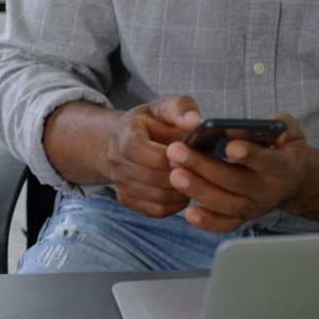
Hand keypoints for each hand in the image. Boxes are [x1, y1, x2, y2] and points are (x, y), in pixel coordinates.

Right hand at [105, 96, 201, 217]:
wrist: (125, 139)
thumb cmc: (152, 122)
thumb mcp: (165, 107)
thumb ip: (181, 109)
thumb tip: (194, 122)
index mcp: (124, 136)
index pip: (146, 153)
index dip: (172, 157)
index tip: (191, 154)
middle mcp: (116, 162)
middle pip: (154, 178)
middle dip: (182, 174)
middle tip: (201, 169)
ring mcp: (119, 183)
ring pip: (158, 197)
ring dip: (183, 191)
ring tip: (196, 178)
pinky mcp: (127, 199)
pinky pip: (156, 211)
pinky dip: (176, 205)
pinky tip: (185, 191)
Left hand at [165, 113, 309, 231]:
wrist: (297, 181)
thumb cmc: (285, 148)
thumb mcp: (286, 130)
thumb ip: (270, 125)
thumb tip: (236, 128)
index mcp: (284, 167)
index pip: (268, 162)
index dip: (250, 154)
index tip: (228, 146)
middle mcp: (270, 191)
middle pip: (236, 182)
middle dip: (204, 166)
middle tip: (177, 151)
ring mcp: (256, 207)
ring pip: (226, 204)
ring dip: (198, 190)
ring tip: (175, 174)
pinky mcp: (244, 218)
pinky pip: (225, 224)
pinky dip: (208, 221)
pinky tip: (189, 212)